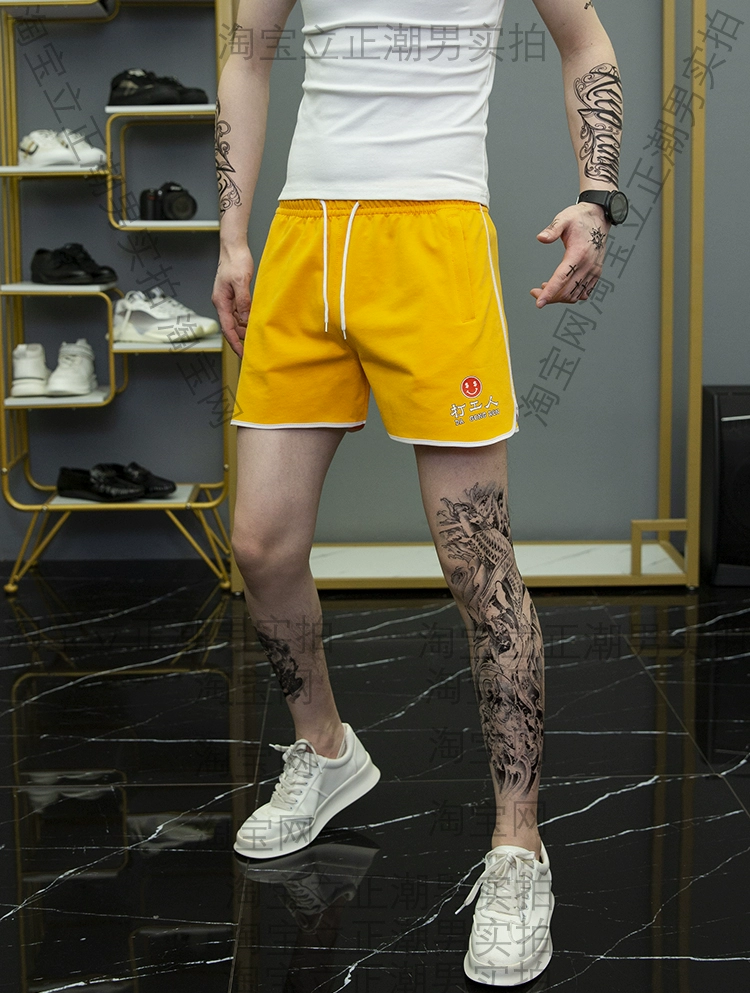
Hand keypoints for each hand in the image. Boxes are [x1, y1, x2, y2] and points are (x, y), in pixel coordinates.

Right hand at [212, 243, 253, 357]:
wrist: (233, 248)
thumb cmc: (235, 261)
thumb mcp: (240, 281)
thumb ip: (243, 301)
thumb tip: (246, 319)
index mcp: (221, 301)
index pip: (227, 328)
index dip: (234, 342)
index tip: (242, 353)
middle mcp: (223, 303)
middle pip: (231, 327)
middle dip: (240, 339)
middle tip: (253, 349)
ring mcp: (228, 300)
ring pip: (236, 321)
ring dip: (244, 330)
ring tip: (256, 337)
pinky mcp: (234, 296)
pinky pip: (239, 313)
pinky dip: (246, 320)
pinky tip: (254, 322)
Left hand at [530, 203, 610, 307]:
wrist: (599, 217)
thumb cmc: (581, 218)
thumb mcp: (564, 219)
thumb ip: (553, 229)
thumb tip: (541, 238)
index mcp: (579, 253)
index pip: (562, 278)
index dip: (549, 292)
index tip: (539, 302)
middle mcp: (588, 265)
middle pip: (566, 291)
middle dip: (548, 296)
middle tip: (534, 292)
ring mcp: (593, 271)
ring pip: (574, 295)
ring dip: (558, 297)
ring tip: (545, 288)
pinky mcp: (595, 274)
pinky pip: (583, 293)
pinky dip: (570, 295)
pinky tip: (560, 288)